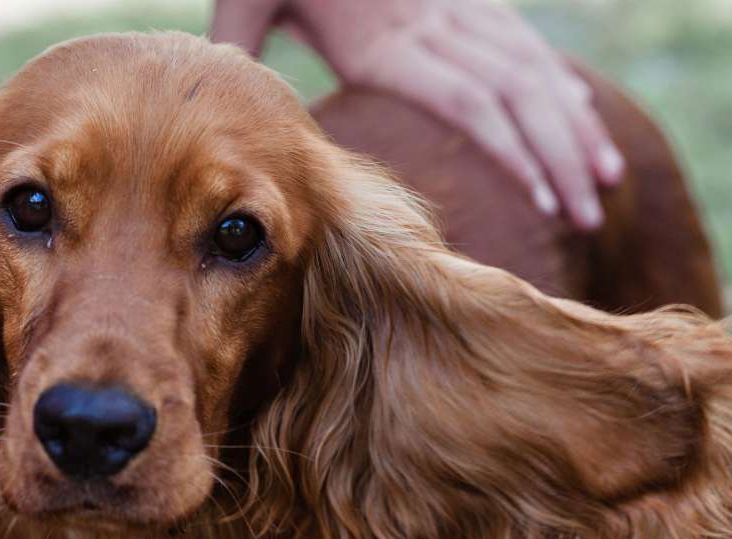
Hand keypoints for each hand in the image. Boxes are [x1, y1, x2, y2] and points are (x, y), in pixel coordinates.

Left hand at [210, 0, 623, 229]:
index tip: (546, 203)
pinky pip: (523, 42)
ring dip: (574, 126)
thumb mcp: (247, 2)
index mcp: (382, 40)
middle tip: (591, 218)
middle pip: (515, 95)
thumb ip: (242, 55)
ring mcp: (454, 6)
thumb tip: (230, 110)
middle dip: (561, 158)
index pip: (466, 101)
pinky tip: (581, 115)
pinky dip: (558, 82)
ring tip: (607, 179)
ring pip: (533, 68)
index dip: (513, 152)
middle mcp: (431, 23)